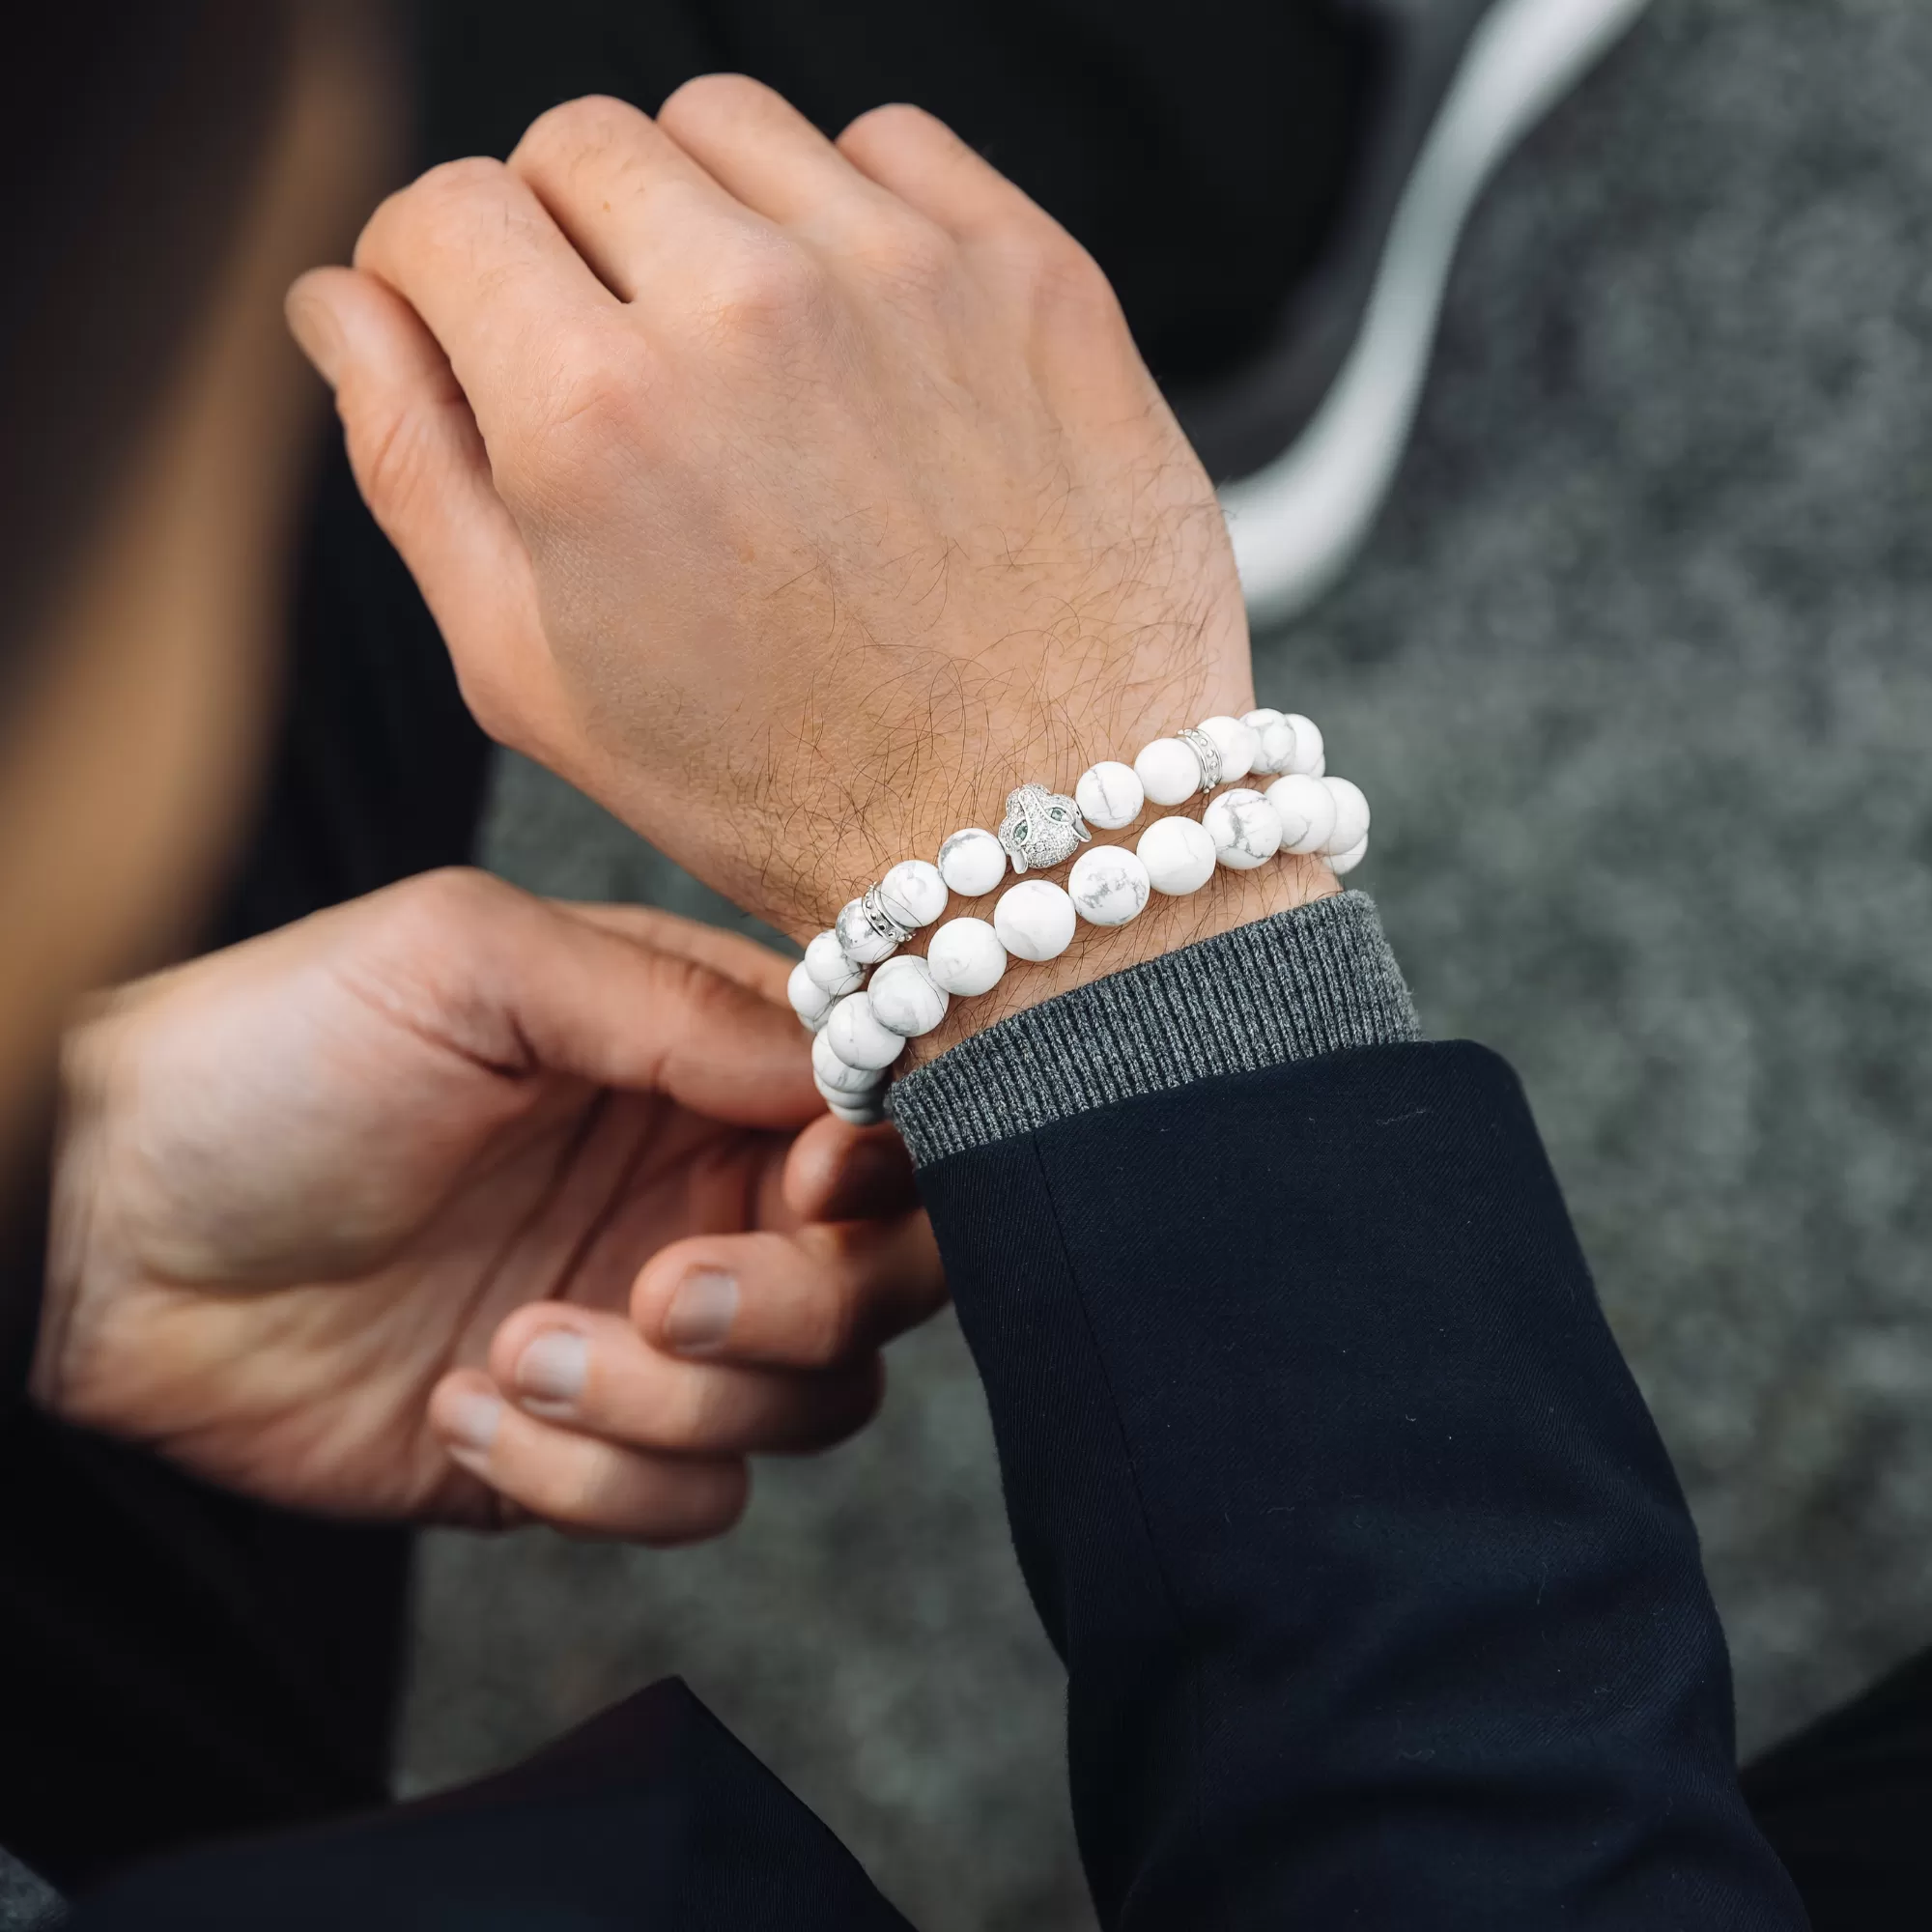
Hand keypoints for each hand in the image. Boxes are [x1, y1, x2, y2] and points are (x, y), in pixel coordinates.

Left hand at [35, 869, 942, 1540]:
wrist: (101, 1237)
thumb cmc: (272, 1058)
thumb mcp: (468, 961)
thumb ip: (673, 1004)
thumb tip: (840, 1077)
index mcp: (695, 1063)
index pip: (880, 1125)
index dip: (882, 1172)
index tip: (810, 1183)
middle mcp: (698, 1193)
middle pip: (881, 1286)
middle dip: (797, 1305)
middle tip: (665, 1289)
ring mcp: (650, 1330)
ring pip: (803, 1408)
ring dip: (672, 1402)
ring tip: (515, 1344)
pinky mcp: (583, 1447)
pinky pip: (688, 1502)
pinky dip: (588, 1478)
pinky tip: (464, 1399)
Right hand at [286, 80, 1326, 954]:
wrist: (1035, 833)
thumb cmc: (788, 790)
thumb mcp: (539, 678)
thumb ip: (413, 466)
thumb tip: (341, 301)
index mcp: (596, 417)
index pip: (445, 211)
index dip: (437, 268)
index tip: (473, 316)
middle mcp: (746, 312)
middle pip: (580, 144)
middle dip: (565, 238)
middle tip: (622, 364)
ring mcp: (904, 277)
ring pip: (730, 126)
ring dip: (706, 213)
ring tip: (750, 362)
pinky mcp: (1029, 277)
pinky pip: (893, 145)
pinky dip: (854, 212)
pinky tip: (862, 341)